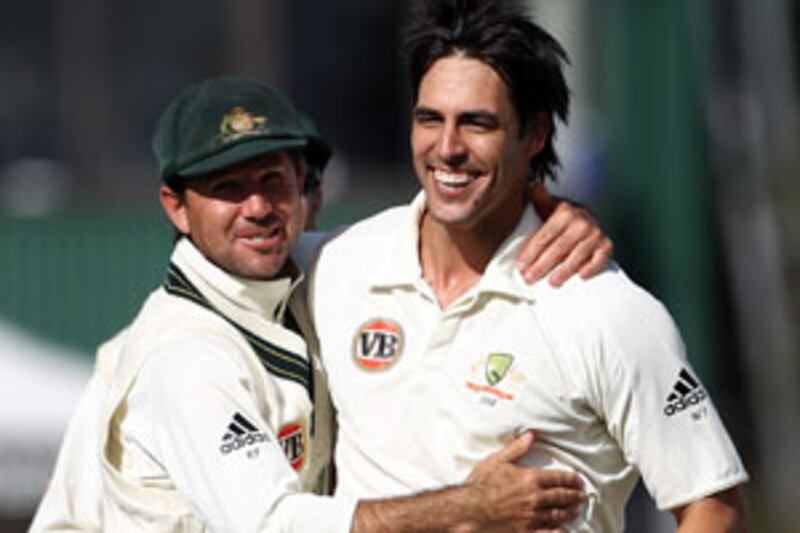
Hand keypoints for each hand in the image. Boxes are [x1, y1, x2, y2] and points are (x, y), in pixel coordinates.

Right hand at [465, 431, 585, 531]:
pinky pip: (547, 532)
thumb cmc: (480, 484)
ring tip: (575, 511)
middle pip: (562, 497)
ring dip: (569, 512)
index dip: (571, 479)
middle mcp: (535, 498)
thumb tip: (530, 435)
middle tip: (582, 495)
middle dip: (574, 496)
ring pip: (558, 515)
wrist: (469, 510)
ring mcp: (532, 516)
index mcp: (530, 478)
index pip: (558, 478)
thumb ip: (516, 449)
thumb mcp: (497, 461)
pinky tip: (563, 531)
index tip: (579, 480)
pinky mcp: (525, 531)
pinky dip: (558, 532)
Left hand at [517, 182, 612, 286]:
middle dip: (542, 265)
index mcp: (565, 212)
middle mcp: (582, 222)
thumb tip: (533, 186)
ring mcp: (596, 234)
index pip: (544, 237)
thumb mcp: (549, 208)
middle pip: (558, 248)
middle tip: (529, 279)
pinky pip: (600, 259)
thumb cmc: (562, 219)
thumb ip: (540, 200)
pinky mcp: (607, 245)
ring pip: (577, 256)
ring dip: (564, 271)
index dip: (530, 253)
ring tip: (552, 283)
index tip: (520, 268)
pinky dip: (592, 268)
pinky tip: (581, 277)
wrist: (588, 220)